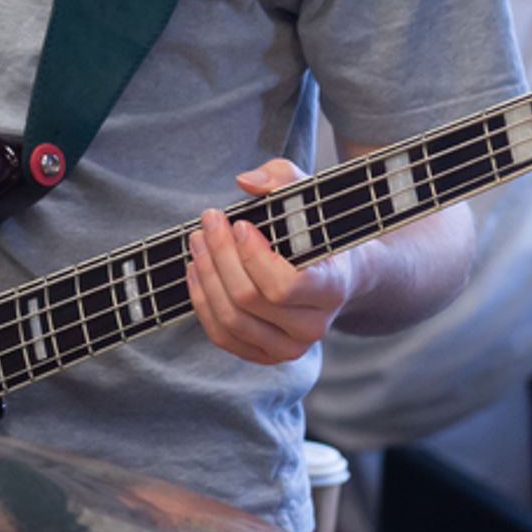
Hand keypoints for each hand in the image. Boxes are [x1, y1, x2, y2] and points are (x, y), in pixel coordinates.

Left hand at [185, 158, 355, 364]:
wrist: (334, 273)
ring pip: (231, 320)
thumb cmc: (316, 229)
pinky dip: (203, 302)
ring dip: (206, 277)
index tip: (239, 223)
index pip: (284, 287)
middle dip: (220, 255)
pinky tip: (197, 271)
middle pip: (249, 299)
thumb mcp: (308, 193)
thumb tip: (246, 181)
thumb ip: (282, 177)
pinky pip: (223, 336)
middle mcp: (312, 327)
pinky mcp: (264, 354)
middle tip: (209, 220)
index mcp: (331, 289)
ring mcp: (288, 347)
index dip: (253, 256)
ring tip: (197, 242)